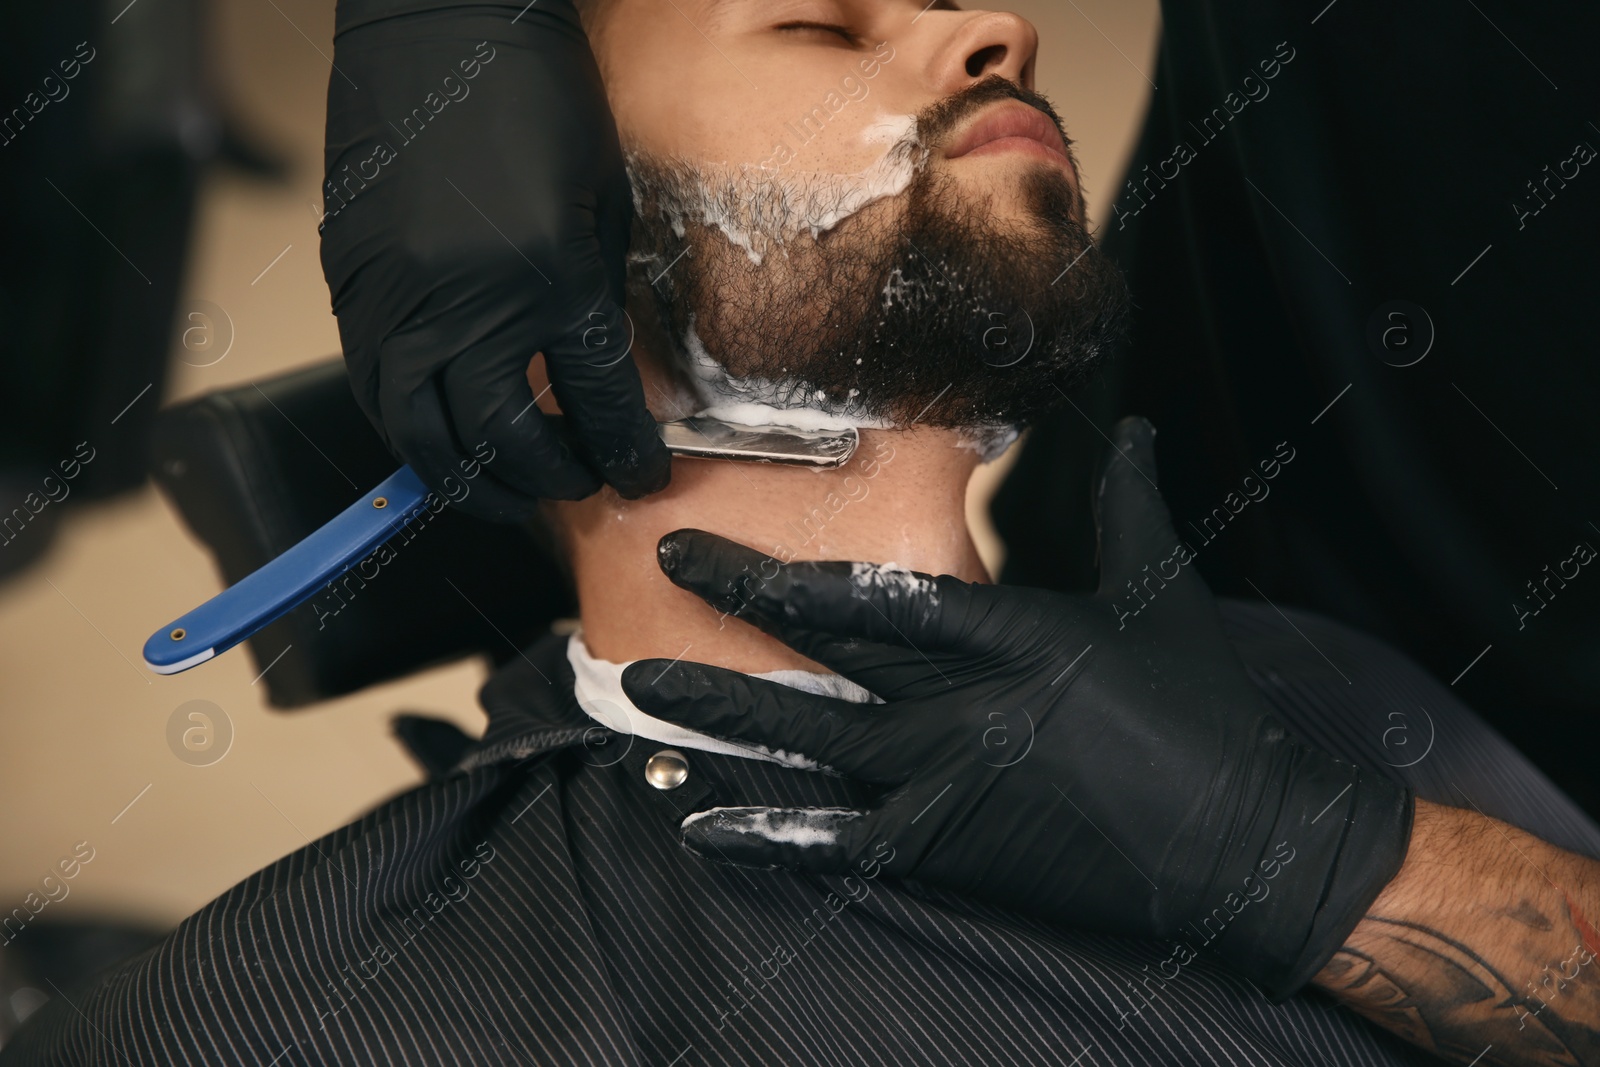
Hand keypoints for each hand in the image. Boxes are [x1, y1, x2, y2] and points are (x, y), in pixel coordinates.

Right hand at [321, 0, 668, 518]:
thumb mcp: (602, 205)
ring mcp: (396, 296)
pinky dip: (411, 429)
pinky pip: (373, 385)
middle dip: (546, 480)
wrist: (442, 21)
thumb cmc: (541, 99)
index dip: (623, 455)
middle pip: (499, 440)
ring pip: (418, 432)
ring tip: (507, 491)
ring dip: (467, 480)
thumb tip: (600, 383)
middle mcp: (464, 301)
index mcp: (548, 278)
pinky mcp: (351, 282)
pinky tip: (446, 436)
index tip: (640, 478)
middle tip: (576, 485)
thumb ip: (596, 302)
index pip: (594, 404)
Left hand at [622, 417, 1413, 998]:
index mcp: (1014, 632)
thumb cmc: (1209, 710)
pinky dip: (771, 838)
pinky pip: (844, 844)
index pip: (870, 594)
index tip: (703, 545)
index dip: (778, 571)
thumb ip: (1127, 505)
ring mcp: (953, 782)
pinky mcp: (954, 849)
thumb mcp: (1166, 593)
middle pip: (824, 658)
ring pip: (814, 744)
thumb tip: (1131, 424)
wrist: (1249, 842)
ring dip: (724, 719)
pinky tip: (701, 828)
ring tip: (643, 692)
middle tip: (654, 586)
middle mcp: (967, 705)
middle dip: (731, 620)